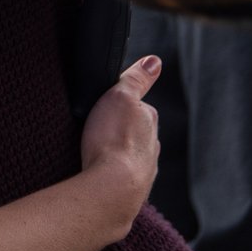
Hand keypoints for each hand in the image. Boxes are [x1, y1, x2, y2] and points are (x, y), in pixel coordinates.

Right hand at [79, 55, 161, 238]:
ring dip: (117, 153)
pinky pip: (122, 176)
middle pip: (136, 133)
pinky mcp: (133, 190)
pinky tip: (101, 173)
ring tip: (97, 152)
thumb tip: (154, 61)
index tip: (105, 105)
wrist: (112, 187)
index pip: (139, 106)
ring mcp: (144, 170)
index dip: (121, 103)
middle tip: (97, 128)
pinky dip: (113, 172)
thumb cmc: (113, 141)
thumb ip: (136, 79)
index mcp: (149, 122)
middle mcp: (152, 146)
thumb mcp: (121, 97)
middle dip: (120, 130)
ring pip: (131, 156)